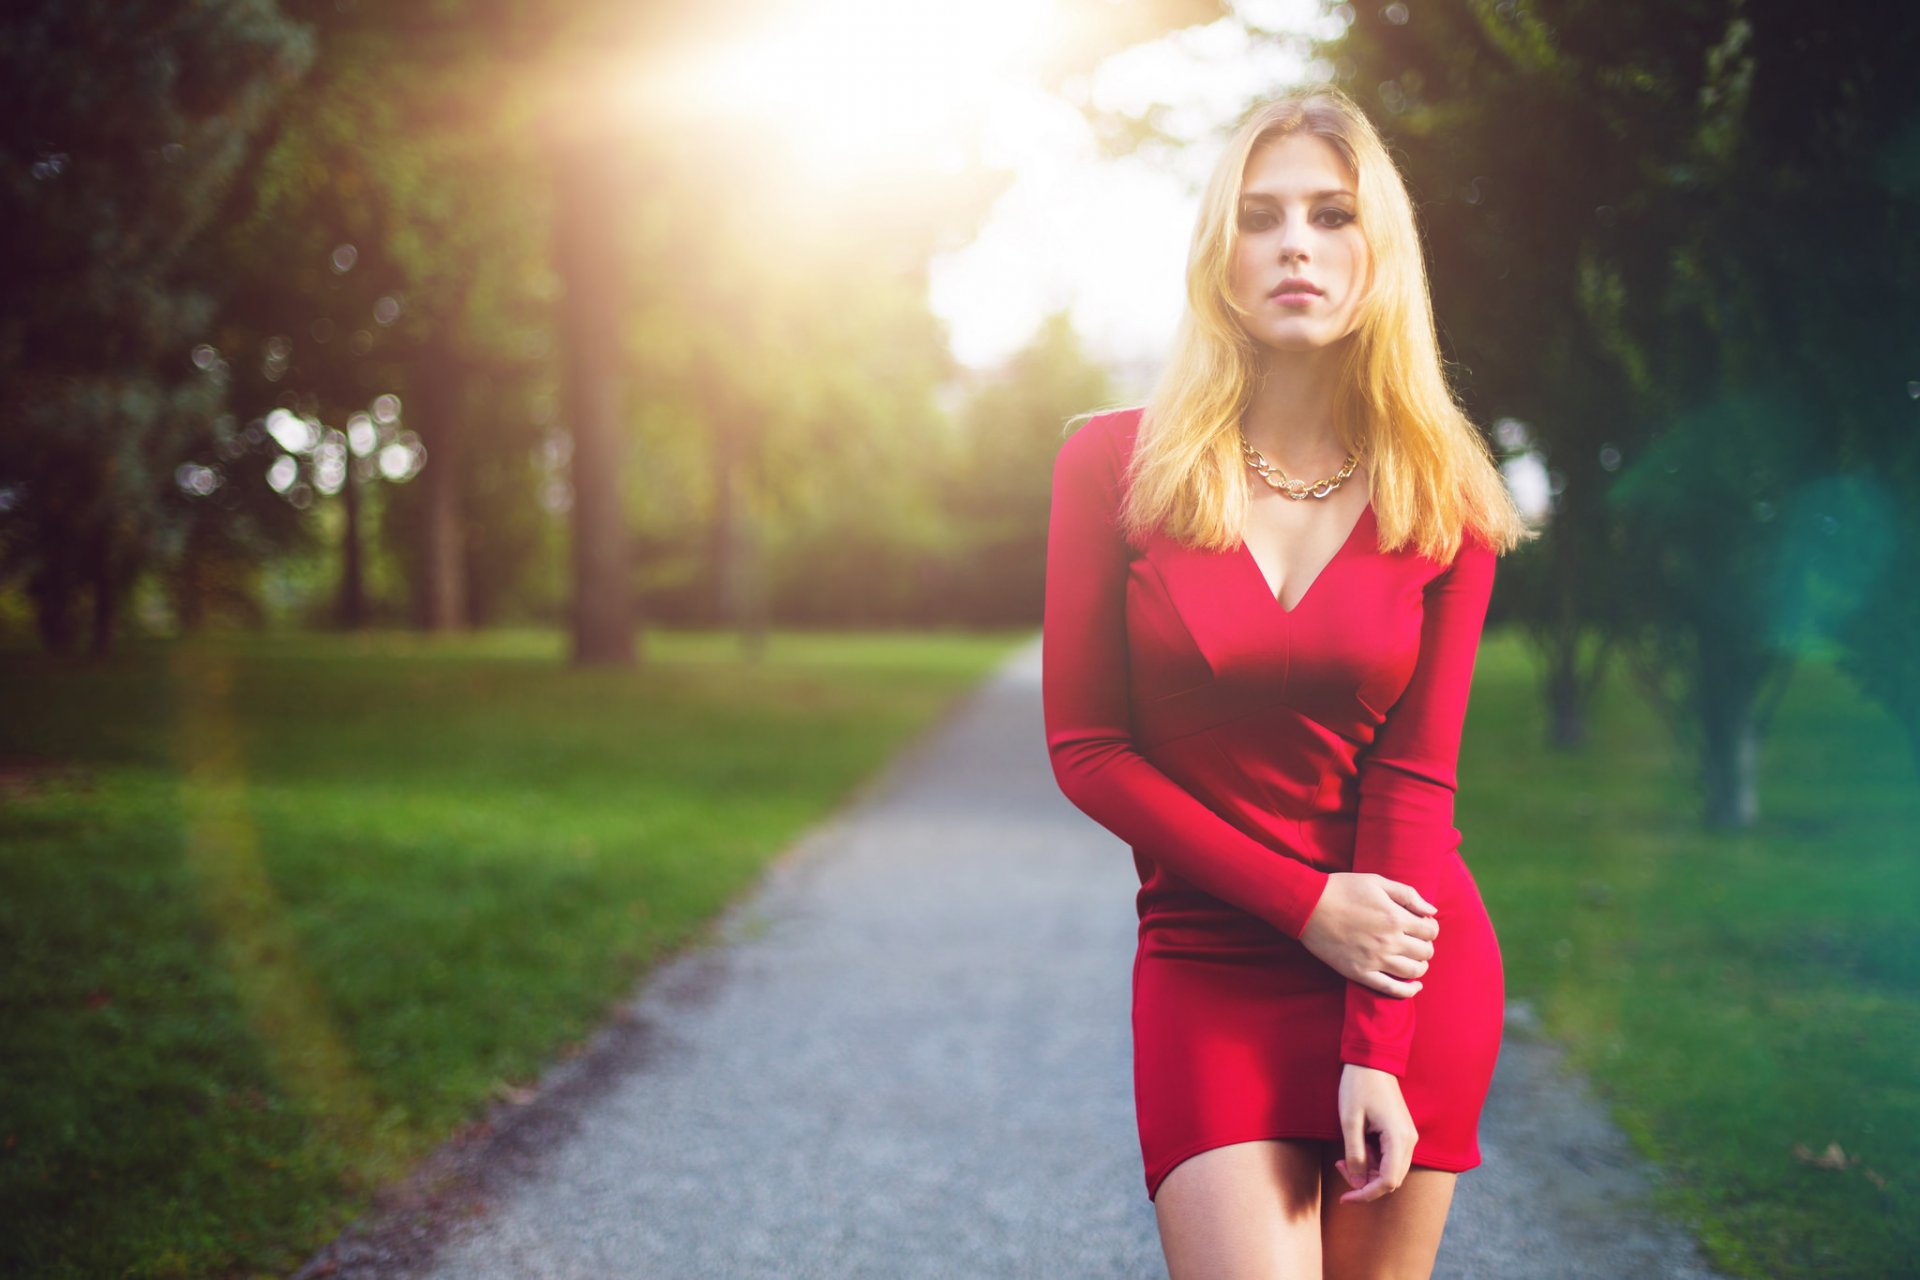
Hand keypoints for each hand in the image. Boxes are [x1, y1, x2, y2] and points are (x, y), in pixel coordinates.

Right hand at [1297, 872, 1437, 996]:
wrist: (1307, 905)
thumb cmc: (1342, 889)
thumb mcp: (1377, 881)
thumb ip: (1408, 894)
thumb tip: (1431, 911)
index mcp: (1395, 917)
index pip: (1430, 930)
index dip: (1430, 927)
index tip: (1422, 925)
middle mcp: (1389, 941)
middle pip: (1425, 952)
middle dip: (1426, 945)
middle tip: (1416, 940)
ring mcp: (1375, 960)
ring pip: (1413, 972)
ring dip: (1421, 966)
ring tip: (1414, 959)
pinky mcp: (1360, 973)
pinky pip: (1391, 989)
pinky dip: (1408, 991)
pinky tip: (1415, 986)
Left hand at [1333, 1064, 1416, 1201]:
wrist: (1372, 1060)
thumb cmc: (1358, 1087)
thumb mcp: (1350, 1121)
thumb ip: (1354, 1154)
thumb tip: (1357, 1183)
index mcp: (1399, 1139)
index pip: (1387, 1182)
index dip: (1366, 1194)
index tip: (1345, 1198)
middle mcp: (1409, 1141)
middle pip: (1391, 1179)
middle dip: (1364, 1182)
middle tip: (1340, 1167)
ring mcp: (1407, 1137)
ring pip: (1390, 1170)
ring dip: (1367, 1171)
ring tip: (1344, 1157)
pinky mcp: (1401, 1133)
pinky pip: (1389, 1157)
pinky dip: (1372, 1160)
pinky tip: (1355, 1149)